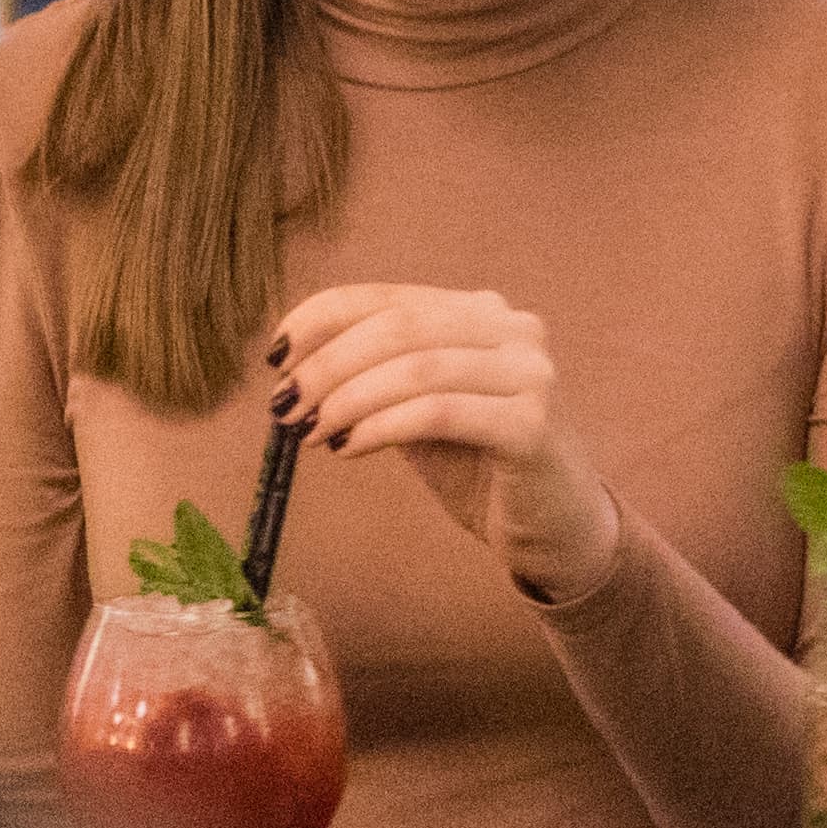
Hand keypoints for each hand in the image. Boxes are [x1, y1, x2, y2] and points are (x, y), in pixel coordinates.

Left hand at [276, 282, 622, 606]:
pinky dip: (382, 426)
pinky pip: (439, 412)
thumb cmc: (477, 468)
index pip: (389, 296)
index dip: (323, 318)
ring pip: (417, 367)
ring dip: (348, 398)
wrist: (552, 531)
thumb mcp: (416, 410)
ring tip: (309, 433)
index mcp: (480, 312)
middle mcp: (513, 328)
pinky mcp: (534, 424)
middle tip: (284, 406)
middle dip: (328, 364)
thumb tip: (292, 369)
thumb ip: (373, 378)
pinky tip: (348, 449)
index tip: (274, 356)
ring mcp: (530, 373)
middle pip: (400, 326)